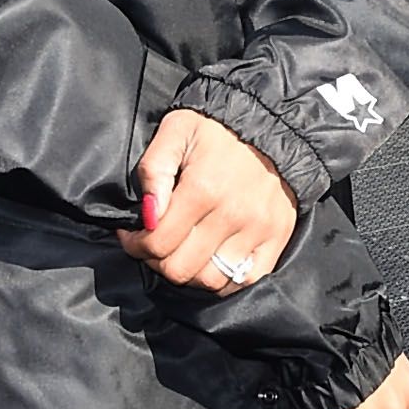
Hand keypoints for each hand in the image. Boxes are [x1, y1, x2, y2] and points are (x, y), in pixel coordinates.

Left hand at [117, 111, 297, 293]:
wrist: (274, 127)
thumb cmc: (218, 131)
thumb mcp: (177, 130)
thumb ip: (155, 168)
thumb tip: (148, 213)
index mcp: (202, 189)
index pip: (157, 242)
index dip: (135, 245)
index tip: (132, 235)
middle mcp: (232, 215)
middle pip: (180, 269)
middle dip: (157, 261)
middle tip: (154, 246)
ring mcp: (257, 231)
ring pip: (210, 281)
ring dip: (188, 274)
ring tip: (181, 253)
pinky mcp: (275, 240)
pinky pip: (244, 281)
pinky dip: (222, 282)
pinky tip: (210, 263)